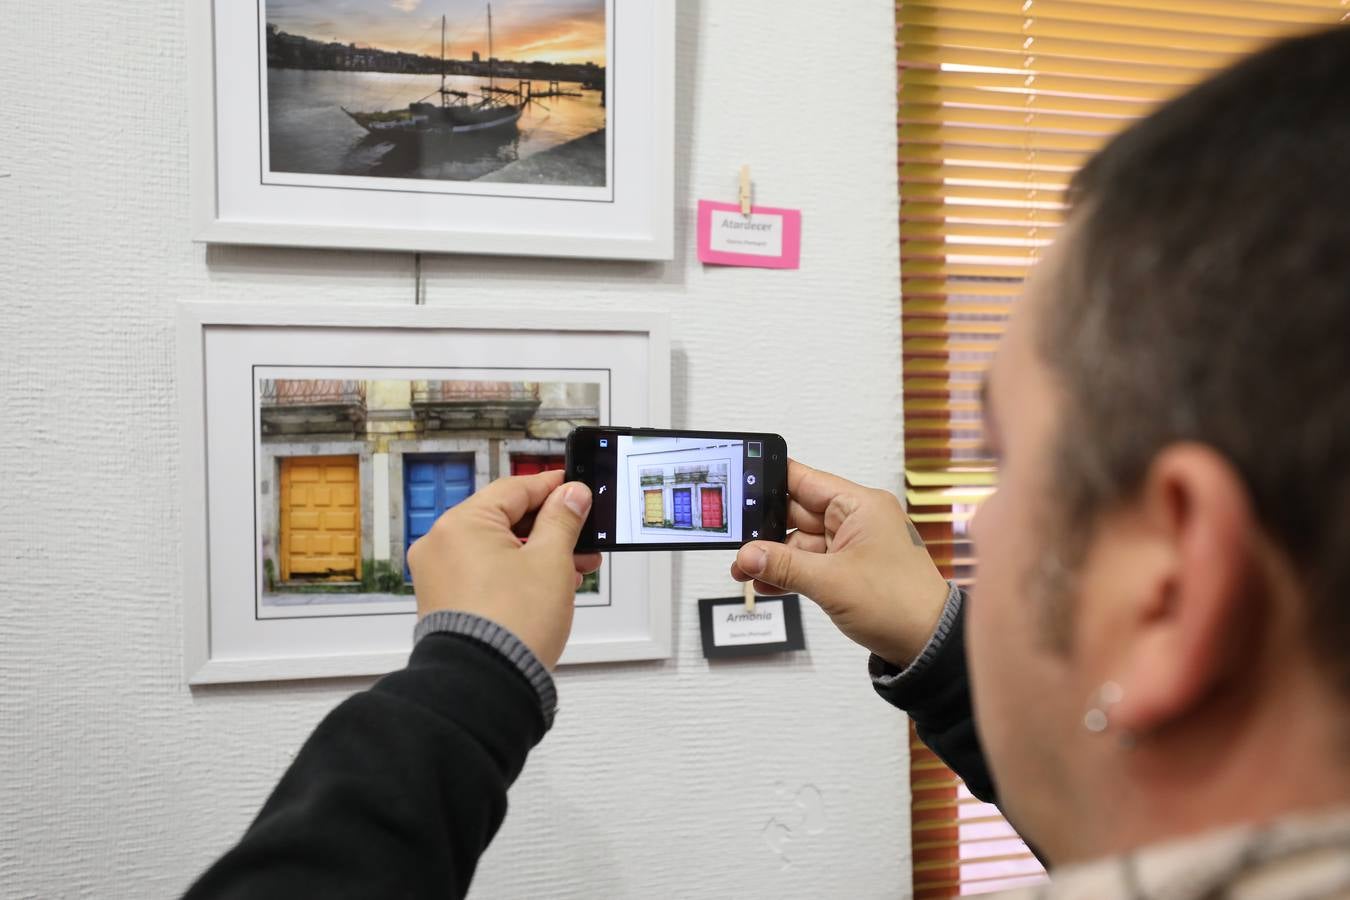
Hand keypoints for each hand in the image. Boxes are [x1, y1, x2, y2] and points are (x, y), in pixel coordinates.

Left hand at [407, 470, 601, 669]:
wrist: (485, 684)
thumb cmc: (511, 626)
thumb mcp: (550, 561)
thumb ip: (563, 520)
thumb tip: (571, 495)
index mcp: (461, 524)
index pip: (513, 490)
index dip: (550, 487)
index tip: (574, 488)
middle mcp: (442, 545)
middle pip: (505, 520)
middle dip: (550, 528)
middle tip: (584, 533)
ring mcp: (440, 575)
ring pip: (497, 549)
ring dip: (537, 553)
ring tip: (576, 566)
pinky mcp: (446, 601)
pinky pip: (485, 572)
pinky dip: (516, 573)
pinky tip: (549, 584)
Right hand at [731, 460, 949, 666]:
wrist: (928, 644)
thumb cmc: (901, 604)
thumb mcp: (831, 582)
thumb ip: (784, 566)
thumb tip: (747, 555)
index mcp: (860, 505)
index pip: (804, 480)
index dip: (769, 482)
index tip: (738, 489)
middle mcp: (856, 519)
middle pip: (796, 512)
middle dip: (764, 532)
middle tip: (736, 546)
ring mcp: (852, 544)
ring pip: (800, 542)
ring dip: (772, 557)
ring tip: (743, 571)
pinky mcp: (849, 568)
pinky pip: (810, 562)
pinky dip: (789, 572)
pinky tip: (765, 582)